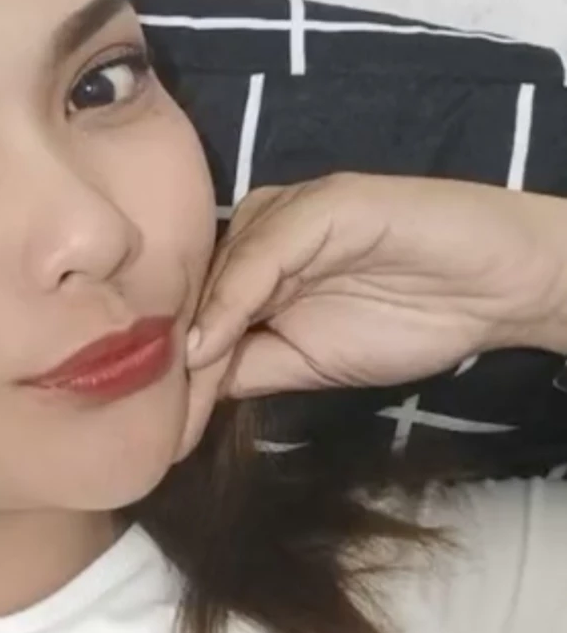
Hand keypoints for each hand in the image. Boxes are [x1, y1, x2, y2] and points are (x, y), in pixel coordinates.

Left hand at [177, 174, 566, 455]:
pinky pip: (265, 250)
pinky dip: (233, 298)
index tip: (139, 428)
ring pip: (218, 269)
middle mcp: (256, 231)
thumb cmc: (407, 319)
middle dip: (165, 352)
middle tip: (136, 415)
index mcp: (248, 262)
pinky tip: (211, 341)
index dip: (165, 368)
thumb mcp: (307, 363)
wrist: (495, 288)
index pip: (192, 313)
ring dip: (188, 329)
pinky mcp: (323, 204)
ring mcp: (286, 212)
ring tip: (160, 386)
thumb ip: (245, 369)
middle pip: (193, 289)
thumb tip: (177, 403)